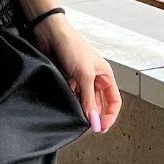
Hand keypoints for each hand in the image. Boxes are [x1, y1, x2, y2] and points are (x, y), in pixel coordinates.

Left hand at [32, 16, 121, 133]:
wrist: (49, 35)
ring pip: (84, 103)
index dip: (110, 115)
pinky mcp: (67, 81)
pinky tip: (68, 107)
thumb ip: (89, 100)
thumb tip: (95, 120)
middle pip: (99, 104)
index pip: (114, 101)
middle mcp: (94, 79)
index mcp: (105, 75)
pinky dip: (71, 104)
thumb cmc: (71, 46)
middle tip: (88, 126)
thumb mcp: (84, 75)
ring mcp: (80, 81)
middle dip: (95, 115)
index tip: (101, 127)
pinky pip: (72, 98)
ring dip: (82, 110)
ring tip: (78, 117)